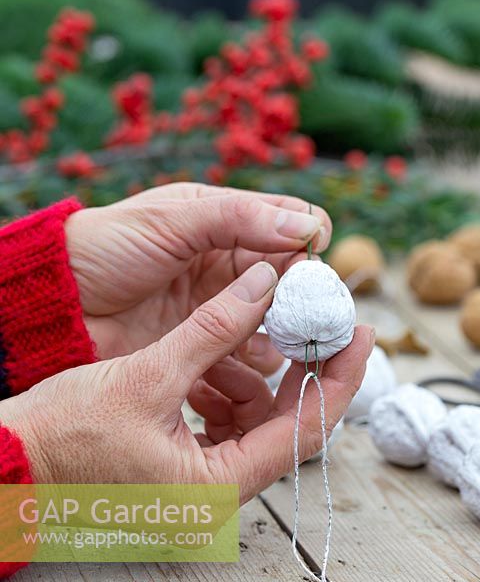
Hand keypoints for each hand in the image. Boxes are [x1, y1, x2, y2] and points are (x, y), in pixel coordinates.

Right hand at [0, 263, 372, 502]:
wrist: (11, 465)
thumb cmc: (65, 433)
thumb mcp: (149, 373)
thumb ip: (214, 328)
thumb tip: (264, 283)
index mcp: (218, 488)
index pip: (305, 431)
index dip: (340, 378)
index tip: (362, 334)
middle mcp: (218, 498)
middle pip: (287, 428)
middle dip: (306, 373)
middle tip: (323, 323)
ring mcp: (201, 489)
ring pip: (256, 426)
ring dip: (260, 381)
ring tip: (250, 339)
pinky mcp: (183, 473)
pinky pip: (226, 430)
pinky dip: (227, 393)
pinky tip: (211, 366)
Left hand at [65, 183, 331, 374]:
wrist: (59, 306)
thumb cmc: (106, 249)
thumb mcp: (171, 223)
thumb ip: (237, 220)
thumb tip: (311, 226)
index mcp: (224, 219)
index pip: (289, 221)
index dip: (310, 239)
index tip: (316, 263)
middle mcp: (229, 262)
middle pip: (292, 274)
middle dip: (308, 292)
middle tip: (317, 313)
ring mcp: (219, 304)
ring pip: (277, 316)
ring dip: (288, 328)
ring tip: (289, 340)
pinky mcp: (206, 343)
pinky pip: (250, 351)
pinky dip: (260, 357)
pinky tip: (257, 362)